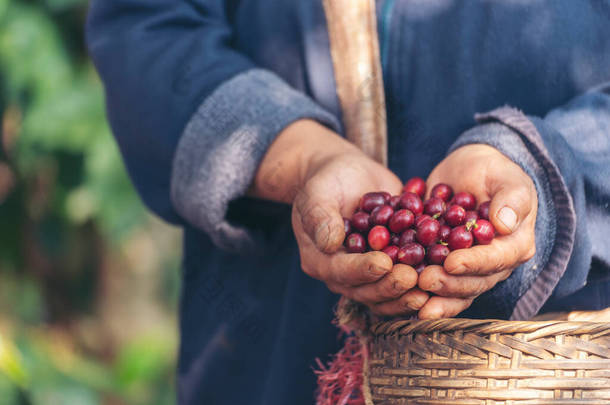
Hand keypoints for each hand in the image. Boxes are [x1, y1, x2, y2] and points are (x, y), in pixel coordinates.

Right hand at [251, 119, 428, 315]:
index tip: (384, 264)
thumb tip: (329, 244)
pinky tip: (443, 275)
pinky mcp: (389, 268)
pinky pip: (404, 281)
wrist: (347, 175)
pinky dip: (422, 280)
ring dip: (408, 293)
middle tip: (413, 278)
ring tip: (430, 282)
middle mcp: (343, 274)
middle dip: (390, 286)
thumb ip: (321, 218)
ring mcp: (367, 274)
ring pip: (387, 293)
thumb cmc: (327, 181)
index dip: (362, 270)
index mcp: (319, 260)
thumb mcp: (317, 194)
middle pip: (365, 290)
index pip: (340, 272)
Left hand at [417, 144, 536, 318]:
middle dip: (448, 284)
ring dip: (434, 297)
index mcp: (514, 246)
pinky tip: (399, 294)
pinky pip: (434, 284)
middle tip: (424, 280)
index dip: (473, 264)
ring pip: (453, 291)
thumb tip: (504, 223)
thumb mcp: (507, 178)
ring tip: (412, 295)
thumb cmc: (493, 173)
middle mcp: (493, 265)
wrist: (468, 171)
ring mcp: (468, 270)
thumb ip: (512, 199)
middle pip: (473, 283)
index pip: (495, 260)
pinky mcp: (445, 268)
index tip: (451, 262)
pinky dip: (417, 290)